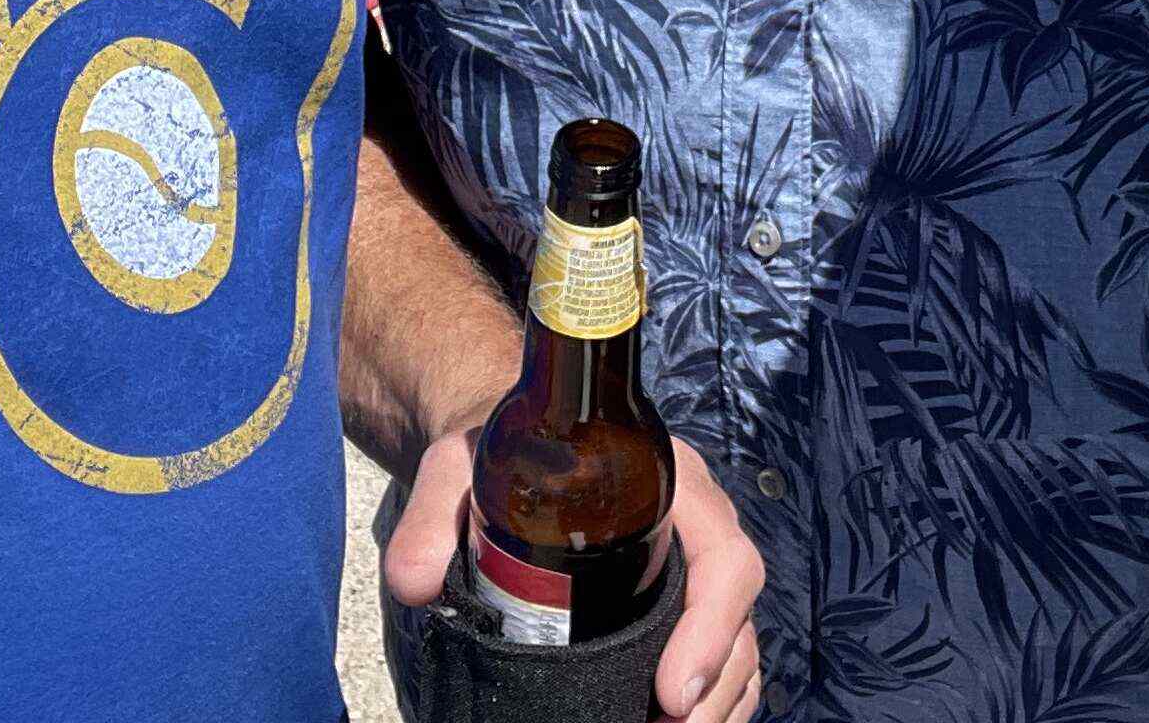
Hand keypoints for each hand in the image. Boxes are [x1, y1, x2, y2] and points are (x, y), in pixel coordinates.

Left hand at [384, 418, 764, 722]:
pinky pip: (718, 656)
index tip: (671, 692)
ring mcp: (693, 567)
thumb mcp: (459, 467)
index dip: (712, 628)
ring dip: (717, 705)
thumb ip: (430, 517)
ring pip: (736, 644)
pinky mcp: (679, 602)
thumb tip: (411, 584)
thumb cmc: (497, 453)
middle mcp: (697, 525)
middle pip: (737, 615)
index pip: (725, 557)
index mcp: (670, 481)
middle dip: (716, 688)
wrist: (506, 450)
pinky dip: (712, 702)